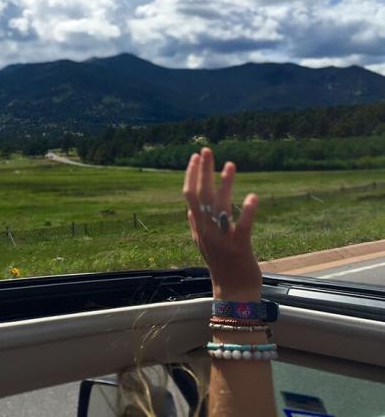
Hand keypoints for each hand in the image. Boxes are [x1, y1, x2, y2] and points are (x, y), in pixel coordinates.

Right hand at [182, 148, 261, 301]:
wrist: (233, 293)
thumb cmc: (221, 268)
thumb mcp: (203, 246)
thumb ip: (196, 227)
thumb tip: (189, 210)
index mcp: (199, 228)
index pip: (190, 196)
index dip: (191, 175)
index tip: (195, 157)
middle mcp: (206, 231)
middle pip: (201, 196)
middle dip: (203, 171)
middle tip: (206, 150)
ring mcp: (222, 239)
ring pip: (220, 207)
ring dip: (225, 185)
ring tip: (231, 165)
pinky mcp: (240, 248)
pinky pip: (243, 227)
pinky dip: (248, 211)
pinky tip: (254, 196)